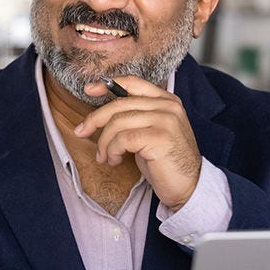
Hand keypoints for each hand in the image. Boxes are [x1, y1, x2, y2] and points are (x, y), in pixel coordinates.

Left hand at [74, 76, 201, 210]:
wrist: (188, 186)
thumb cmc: (165, 162)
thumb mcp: (150, 132)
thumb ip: (135, 117)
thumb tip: (101, 114)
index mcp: (167, 100)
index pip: (133, 83)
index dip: (108, 85)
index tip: (89, 90)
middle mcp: (168, 106)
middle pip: (120, 104)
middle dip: (95, 119)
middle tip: (81, 132)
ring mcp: (165, 120)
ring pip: (118, 123)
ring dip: (104, 142)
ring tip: (105, 157)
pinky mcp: (159, 137)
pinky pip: (122, 139)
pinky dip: (112, 151)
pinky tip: (115, 160)